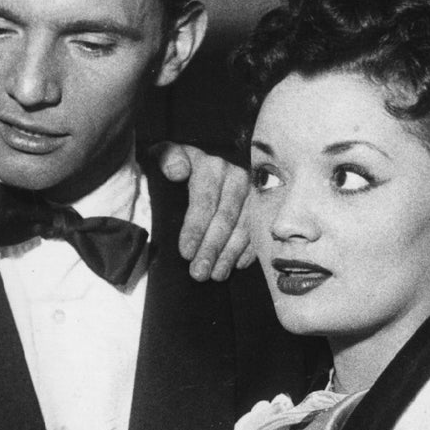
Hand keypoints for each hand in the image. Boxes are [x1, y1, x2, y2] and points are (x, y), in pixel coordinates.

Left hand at [151, 140, 253, 279]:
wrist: (202, 161)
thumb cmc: (178, 163)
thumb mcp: (167, 154)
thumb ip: (167, 158)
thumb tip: (176, 171)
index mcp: (210, 166)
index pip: (204, 201)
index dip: (195, 228)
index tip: (185, 252)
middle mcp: (235, 177)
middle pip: (225, 219)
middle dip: (211, 249)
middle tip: (199, 273)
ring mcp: (253, 192)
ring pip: (243, 227)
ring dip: (229, 254)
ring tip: (215, 275)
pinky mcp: (262, 206)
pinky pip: (258, 230)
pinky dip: (249, 250)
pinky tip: (237, 266)